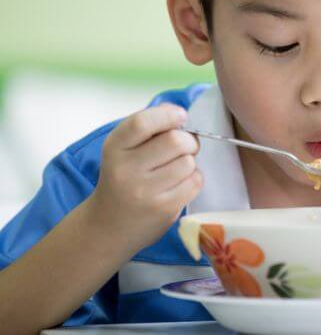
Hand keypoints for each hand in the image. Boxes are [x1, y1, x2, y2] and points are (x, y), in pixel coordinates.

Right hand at [86, 103, 201, 250]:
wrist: (107, 226)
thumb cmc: (123, 177)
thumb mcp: (123, 149)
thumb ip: (148, 126)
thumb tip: (179, 112)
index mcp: (114, 148)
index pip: (142, 123)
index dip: (168, 115)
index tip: (181, 117)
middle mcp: (126, 170)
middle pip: (175, 141)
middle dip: (188, 140)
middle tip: (185, 146)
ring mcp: (144, 192)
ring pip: (188, 162)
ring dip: (190, 161)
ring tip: (178, 167)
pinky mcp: (163, 209)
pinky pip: (195, 182)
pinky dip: (194, 178)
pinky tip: (180, 183)